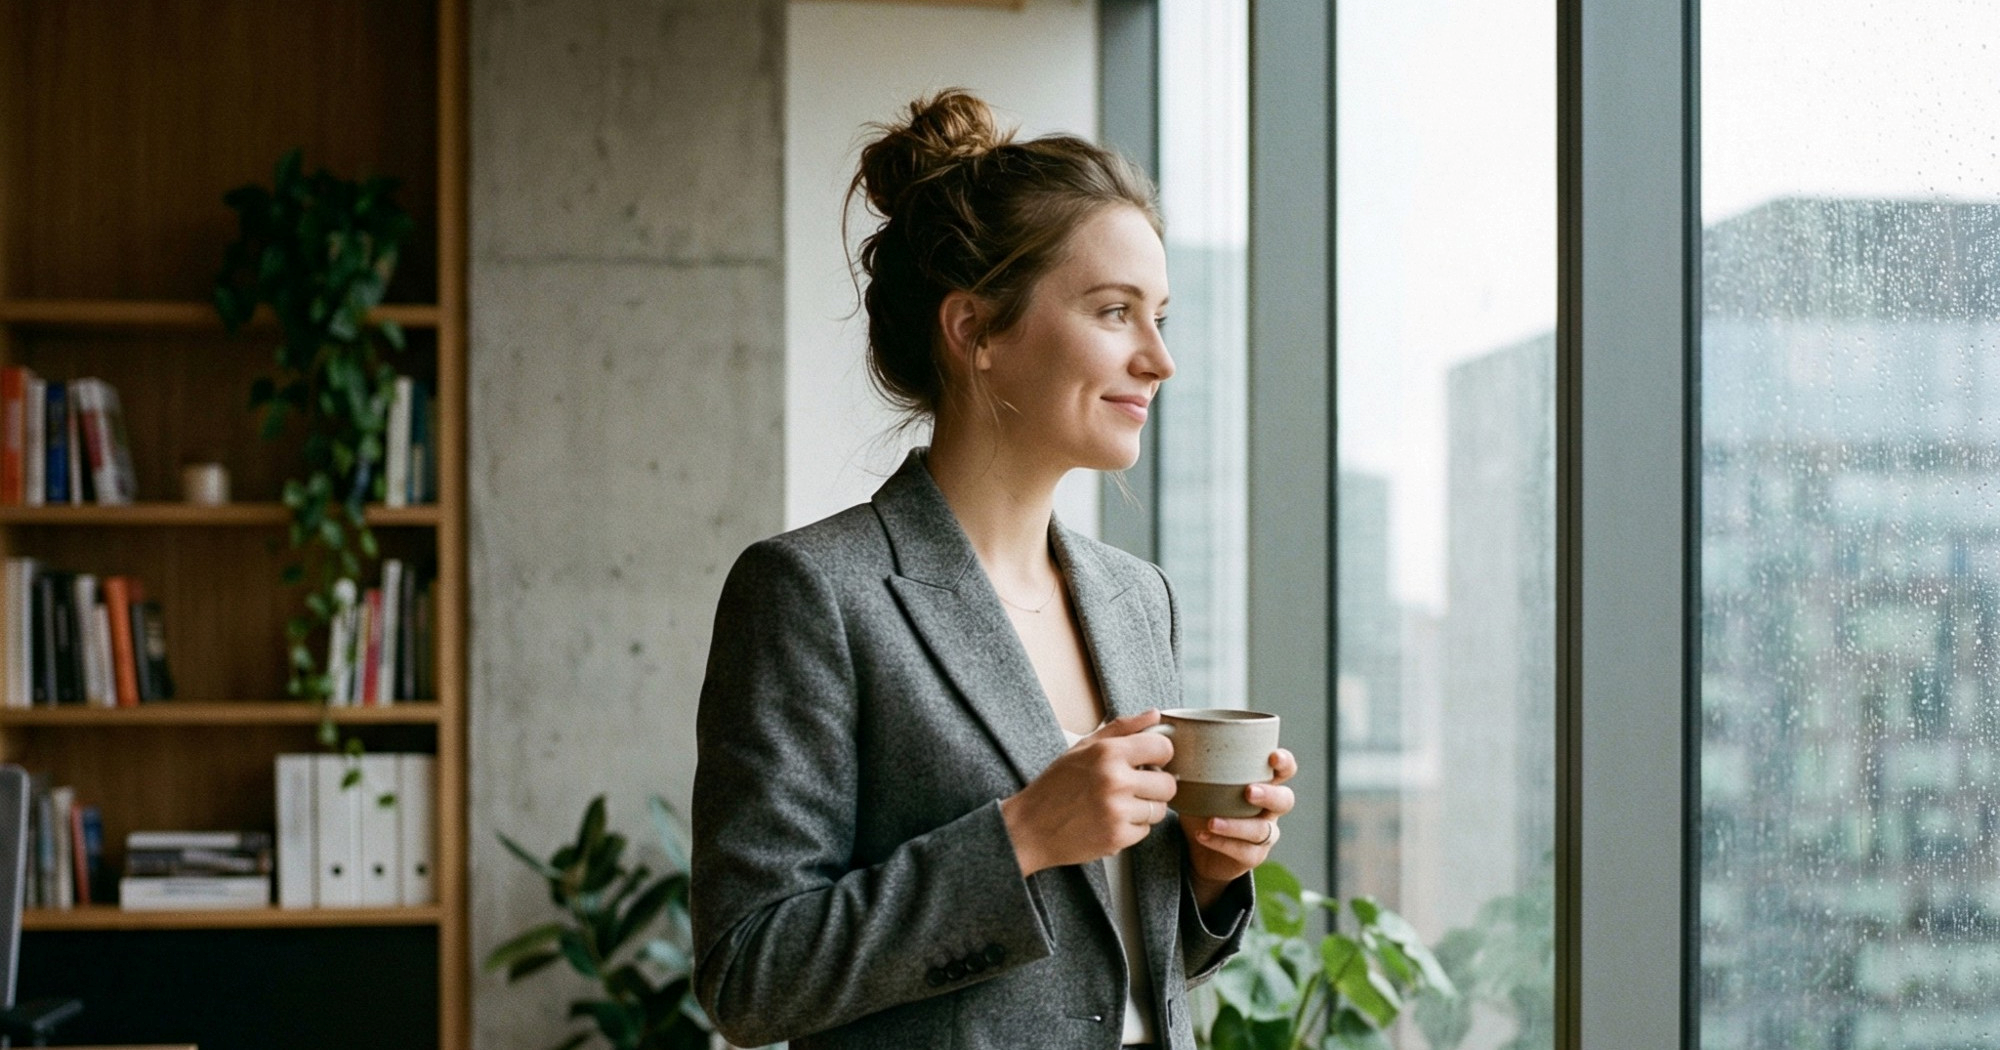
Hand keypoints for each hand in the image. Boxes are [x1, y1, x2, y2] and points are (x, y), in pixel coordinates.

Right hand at [999, 709, 1178, 876]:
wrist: (1029, 827)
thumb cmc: (1054, 786)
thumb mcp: (1082, 748)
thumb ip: (1122, 728)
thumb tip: (1154, 714)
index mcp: (1108, 753)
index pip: (1163, 748)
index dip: (1160, 755)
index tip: (1150, 761)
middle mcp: (1115, 781)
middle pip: (1168, 784)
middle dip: (1156, 786)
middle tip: (1135, 787)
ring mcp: (1117, 811)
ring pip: (1159, 810)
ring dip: (1144, 808)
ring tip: (1118, 805)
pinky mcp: (1117, 837)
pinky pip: (1145, 831)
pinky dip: (1132, 828)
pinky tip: (1110, 821)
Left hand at [1184, 747, 1297, 907]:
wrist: (1200, 848)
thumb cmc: (1204, 805)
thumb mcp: (1199, 783)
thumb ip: (1190, 762)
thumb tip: (1162, 733)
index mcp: (1262, 783)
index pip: (1284, 770)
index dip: (1284, 763)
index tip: (1273, 756)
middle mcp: (1270, 809)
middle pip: (1285, 800)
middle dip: (1269, 794)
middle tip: (1249, 791)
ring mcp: (1264, 834)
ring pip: (1263, 830)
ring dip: (1237, 825)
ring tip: (1211, 821)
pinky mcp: (1253, 856)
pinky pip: (1242, 851)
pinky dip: (1221, 842)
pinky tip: (1202, 835)